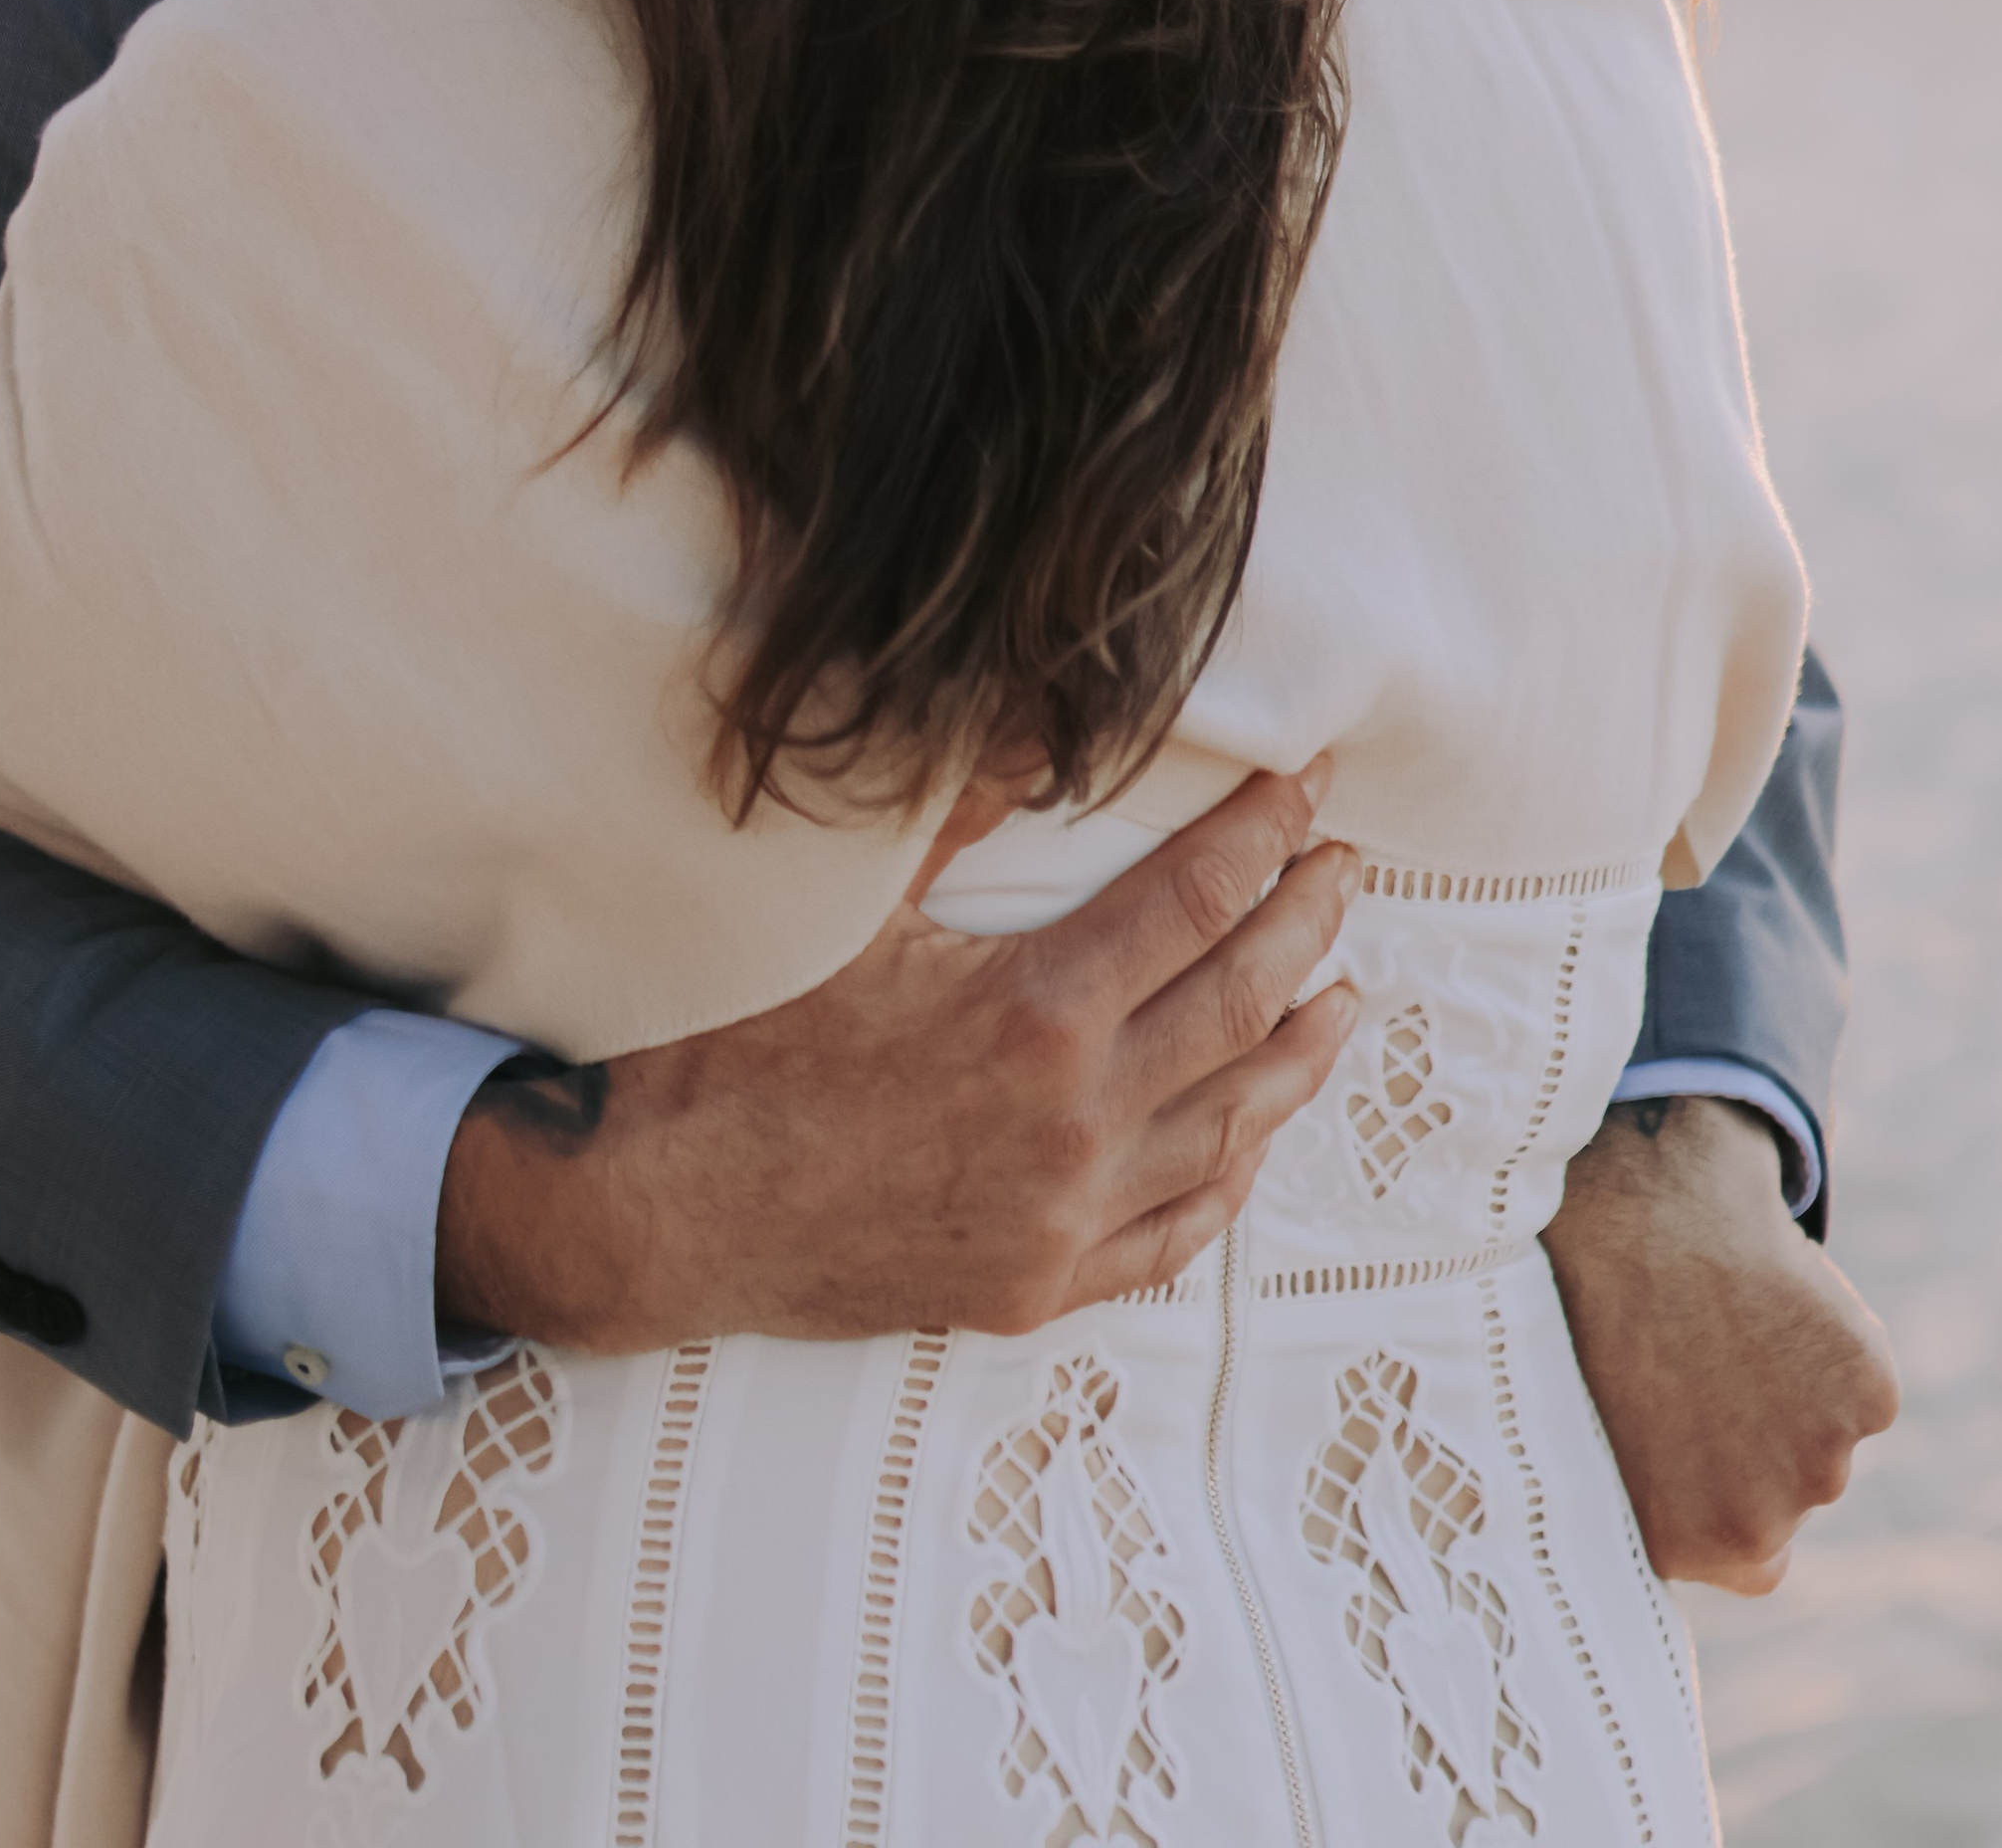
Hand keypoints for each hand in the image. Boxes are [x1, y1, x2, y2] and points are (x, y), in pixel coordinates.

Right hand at [437, 759, 1358, 1349]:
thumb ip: (957, 806)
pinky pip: (1170, 1236)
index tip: (1310, 787)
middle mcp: (1073, 1124)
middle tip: (1344, 868)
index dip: (1265, 834)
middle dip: (1307, 923)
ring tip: (1341, 996)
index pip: (1198, 899)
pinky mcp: (1035, 1286)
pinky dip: (1227, 1177)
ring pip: (1229, 1128)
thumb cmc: (737, 1045)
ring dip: (1296, 1053)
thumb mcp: (846, 907)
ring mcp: (1062, 1219)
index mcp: (1036, 1014)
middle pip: (1241, 1004)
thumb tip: (1040, 716)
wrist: (657, 1215)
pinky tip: (1251, 1140)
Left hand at [1543, 1096, 1898, 1593]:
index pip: (1754, 1559)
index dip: (1738, 1493)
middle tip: (1712, 1356)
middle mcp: (1757, 1522)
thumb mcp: (1592, 1433)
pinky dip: (1837, 1340)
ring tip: (1732, 1316)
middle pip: (1795, 1494)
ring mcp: (1821, 1461)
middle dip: (1768, 1441)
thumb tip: (1647, 1529)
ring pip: (1830, 1432)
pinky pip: (1862, 1377)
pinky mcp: (1867, 1393)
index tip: (1712, 1435)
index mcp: (1686, 1545)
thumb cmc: (1595, 1308)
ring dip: (1802, 1389)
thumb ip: (1649, 1499)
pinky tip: (1775, 1291)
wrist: (1642, 1205)